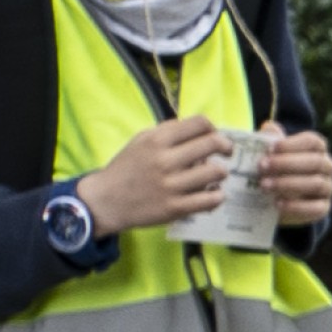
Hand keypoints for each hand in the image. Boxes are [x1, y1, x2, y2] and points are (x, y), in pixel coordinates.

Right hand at [79, 116, 226, 235]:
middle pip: (214, 143)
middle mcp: (165, 160)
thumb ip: (168, 131)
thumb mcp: (141, 141)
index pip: (200, 123)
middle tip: (225, 154)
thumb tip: (200, 128)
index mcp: (157, 140)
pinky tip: (211, 194)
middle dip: (226, 148)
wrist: (105, 200)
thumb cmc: (127, 168)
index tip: (215, 137)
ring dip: (221, 173)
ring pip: (217, 172)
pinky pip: (212, 200)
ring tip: (214, 177)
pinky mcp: (175, 208)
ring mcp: (171, 185)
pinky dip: (217, 196)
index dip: (214, 129)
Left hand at [259, 132, 331, 224]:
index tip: (270, 148)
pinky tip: (277, 204)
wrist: (275, 199)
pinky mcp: (323, 208)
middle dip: (287, 164)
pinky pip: (316, 208)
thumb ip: (270, 141)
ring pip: (316, 184)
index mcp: (317, 149)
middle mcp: (326, 167)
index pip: (313, 142)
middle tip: (262, 166)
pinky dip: (296, 206)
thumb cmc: (273, 170)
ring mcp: (327, 188)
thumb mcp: (269, 154)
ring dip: (288, 184)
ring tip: (264, 185)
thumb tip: (269, 128)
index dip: (293, 144)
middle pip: (315, 162)